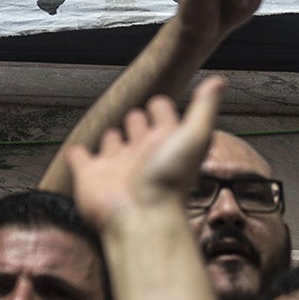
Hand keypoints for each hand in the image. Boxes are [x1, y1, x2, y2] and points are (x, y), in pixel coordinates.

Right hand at [68, 77, 226, 231]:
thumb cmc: (169, 180)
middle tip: (136, 114)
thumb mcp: (194, 137)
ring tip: (111, 132)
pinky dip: (78, 155)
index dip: (161, 108)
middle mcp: (140, 152)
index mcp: (164, 141)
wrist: (140, 218)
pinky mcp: (90, 176)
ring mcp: (114, 164)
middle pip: (137, 128)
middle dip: (136, 119)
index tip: (160, 102)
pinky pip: (81, 160)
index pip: (162, 115)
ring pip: (112, 144)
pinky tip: (78, 151)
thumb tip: (219, 81)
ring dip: (111, 136)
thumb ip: (204, 108)